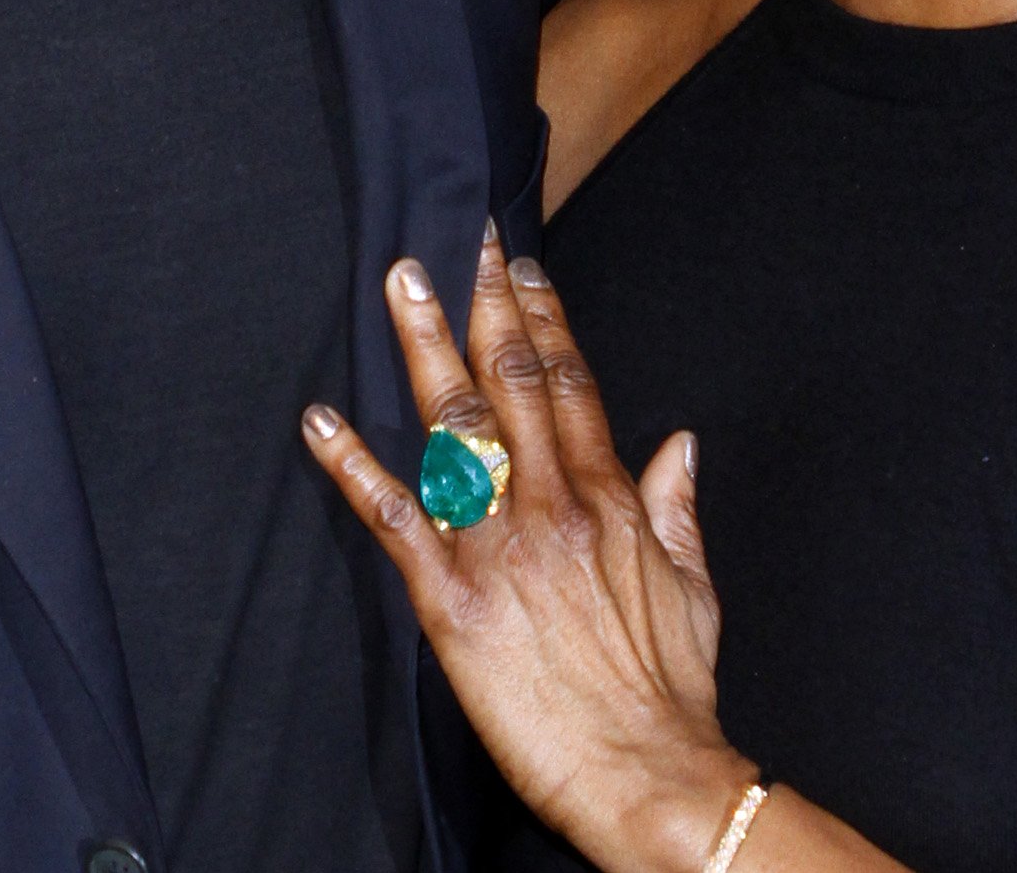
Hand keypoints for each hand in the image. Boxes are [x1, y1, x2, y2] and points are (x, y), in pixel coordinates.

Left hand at [302, 229, 759, 872]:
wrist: (651, 775)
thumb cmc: (670, 691)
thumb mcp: (695, 585)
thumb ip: (678, 505)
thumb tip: (679, 442)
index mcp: (611, 498)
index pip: (570, 384)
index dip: (543, 319)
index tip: (522, 268)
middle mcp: (554, 506)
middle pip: (513, 382)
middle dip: (484, 304)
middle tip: (460, 240)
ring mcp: (501, 548)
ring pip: (457, 428)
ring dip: (424, 349)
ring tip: (401, 284)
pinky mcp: (454, 601)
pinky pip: (396, 519)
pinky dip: (353, 466)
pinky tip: (321, 423)